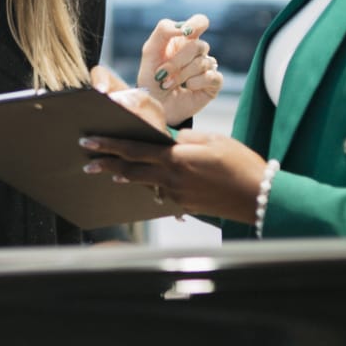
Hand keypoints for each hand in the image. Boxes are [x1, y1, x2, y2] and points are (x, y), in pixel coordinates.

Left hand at [77, 126, 271, 222]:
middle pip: (130, 171)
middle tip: (87, 164)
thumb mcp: (212, 140)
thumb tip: (166, 140)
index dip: (108, 146)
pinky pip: (162, 193)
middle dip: (106, 165)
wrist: (259, 197)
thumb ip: (184, 139)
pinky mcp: (185, 206)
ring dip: (128, 177)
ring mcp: (177, 195)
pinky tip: (149, 182)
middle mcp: (171, 179)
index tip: (88, 143)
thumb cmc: (240, 164)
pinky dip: (152, 185)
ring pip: (145, 183)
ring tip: (111, 171)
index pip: (133, 150)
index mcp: (175, 159)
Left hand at [132, 14, 222, 123]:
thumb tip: (184, 28)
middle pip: (198, 45)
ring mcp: (208, 67)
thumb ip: (163, 32)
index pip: (200, 22)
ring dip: (181, 76)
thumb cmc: (151, 77)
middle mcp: (198, 51)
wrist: (155, 104)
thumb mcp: (150, 52)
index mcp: (184, 39)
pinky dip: (194, 83)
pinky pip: (211, 76)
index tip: (186, 33)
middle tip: (162, 75)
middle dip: (177, 62)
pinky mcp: (214, 83)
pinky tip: (187, 88)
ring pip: (202, 63)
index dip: (196, 25)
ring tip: (169, 84)